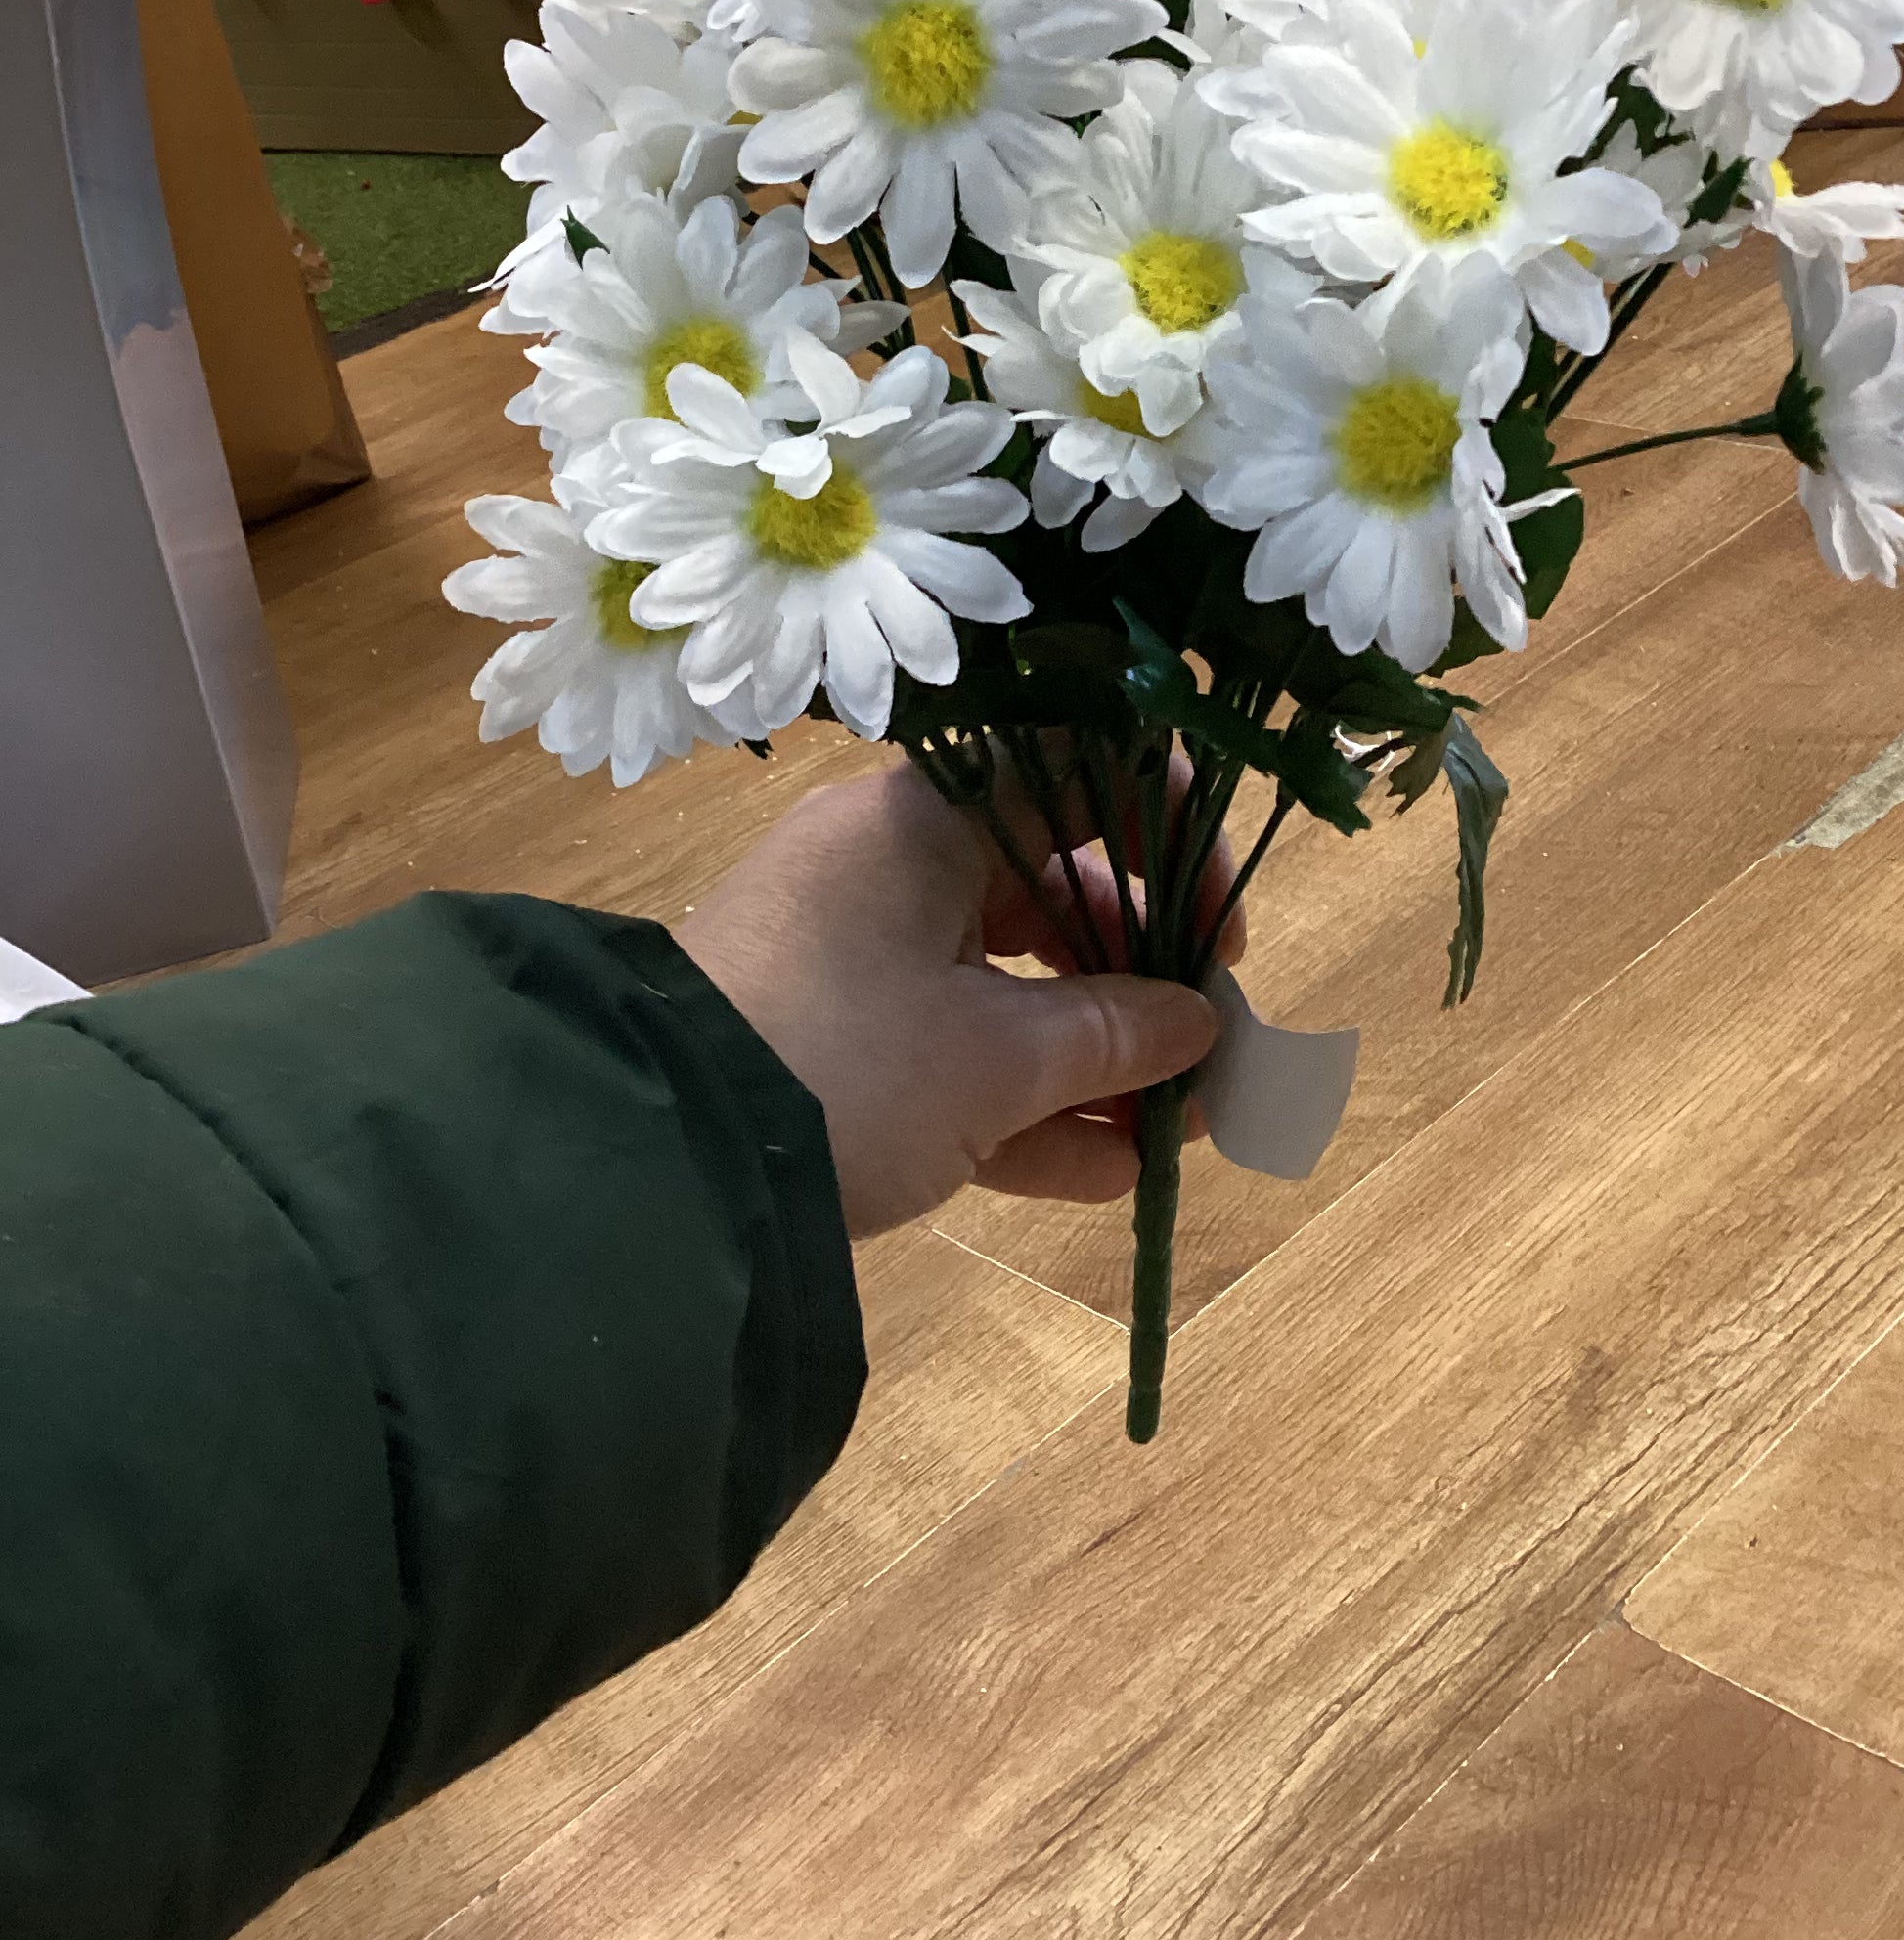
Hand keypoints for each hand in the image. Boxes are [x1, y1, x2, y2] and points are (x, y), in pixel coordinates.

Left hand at [672, 759, 1232, 1240]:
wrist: (651, 1168)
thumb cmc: (839, 1067)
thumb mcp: (994, 1060)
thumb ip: (1114, 1035)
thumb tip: (1200, 1024)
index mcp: (923, 823)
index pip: (1071, 767)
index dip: (1166, 829)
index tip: (1216, 923)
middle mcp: (887, 870)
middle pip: (1050, 890)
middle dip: (1144, 976)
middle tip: (1214, 1049)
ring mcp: (854, 960)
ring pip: (1006, 985)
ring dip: (1098, 1056)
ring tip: (1180, 1129)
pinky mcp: (830, 1045)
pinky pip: (952, 1055)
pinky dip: (1026, 1103)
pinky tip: (1110, 1172)